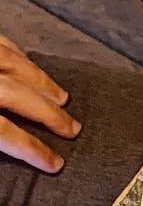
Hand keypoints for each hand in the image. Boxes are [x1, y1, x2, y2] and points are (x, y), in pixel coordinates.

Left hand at [0, 38, 80, 172]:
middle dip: (49, 114)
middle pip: (18, 95)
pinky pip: (1, 42)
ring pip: (14, 64)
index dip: (34, 150)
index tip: (55, 163)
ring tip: (61, 97)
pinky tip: (28, 61)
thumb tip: (5, 148)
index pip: (7, 133)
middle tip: (72, 129)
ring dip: (42, 82)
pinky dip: (20, 54)